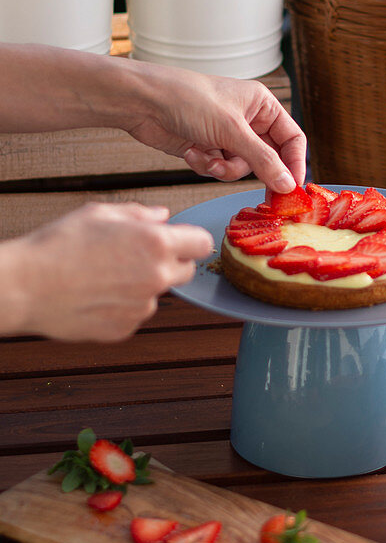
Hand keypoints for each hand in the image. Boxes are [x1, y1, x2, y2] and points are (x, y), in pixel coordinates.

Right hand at [11, 203, 212, 341]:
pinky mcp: (127, 328)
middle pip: (186, 271)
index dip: (190, 240)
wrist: (26, 287)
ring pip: (157, 294)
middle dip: (169, 262)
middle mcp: (156, 277)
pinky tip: (96, 294)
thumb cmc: (58, 246)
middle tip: (135, 256)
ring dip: (142, 285)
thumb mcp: (99, 213)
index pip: (202, 243)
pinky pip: (135, 314)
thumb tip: (163, 216)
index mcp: (155, 243)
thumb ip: (139, 214)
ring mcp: (143, 307)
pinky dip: (123, 306)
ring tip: (103, 276)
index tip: (179, 240)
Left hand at [125, 71, 306, 192]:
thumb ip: (263, 160)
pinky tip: (192, 152)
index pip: (292, 139)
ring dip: (225, 169)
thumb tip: (288, 184)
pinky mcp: (209, 149)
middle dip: (257, 171)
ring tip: (208, 159)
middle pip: (269, 158)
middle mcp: (248, 120)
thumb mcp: (232, 131)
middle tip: (265, 196)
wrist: (143, 103)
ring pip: (243, 168)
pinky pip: (221, 169)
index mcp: (261, 105)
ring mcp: (227, 136)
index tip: (293, 188)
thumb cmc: (187, 99)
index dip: (295, 163)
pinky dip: (208, 165)